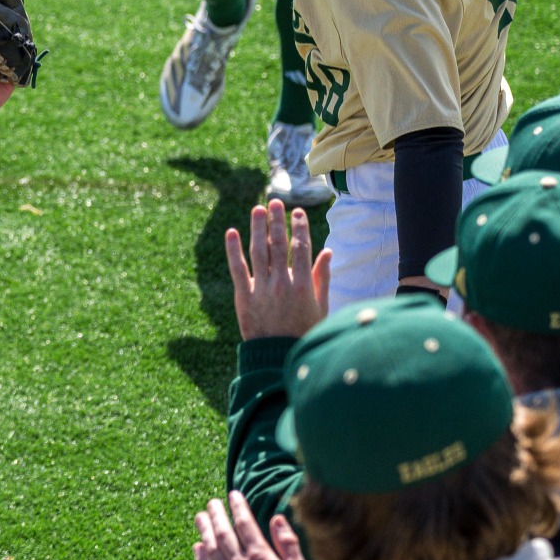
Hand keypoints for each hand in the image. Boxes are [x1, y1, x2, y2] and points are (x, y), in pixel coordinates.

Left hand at [194, 492, 311, 559]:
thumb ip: (288, 544)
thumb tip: (276, 518)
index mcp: (260, 557)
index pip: (245, 524)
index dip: (238, 507)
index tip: (233, 494)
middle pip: (224, 533)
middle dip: (217, 515)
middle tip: (211, 502)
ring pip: (212, 549)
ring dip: (205, 531)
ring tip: (200, 517)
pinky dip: (200, 559)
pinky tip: (196, 548)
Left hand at [224, 199, 330, 340]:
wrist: (278, 358)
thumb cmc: (304, 332)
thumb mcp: (320, 307)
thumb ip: (322, 277)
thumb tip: (328, 252)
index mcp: (303, 285)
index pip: (301, 248)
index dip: (299, 228)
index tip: (297, 213)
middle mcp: (282, 283)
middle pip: (278, 245)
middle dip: (277, 221)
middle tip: (275, 202)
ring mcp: (261, 289)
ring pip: (258, 252)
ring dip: (257, 228)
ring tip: (257, 210)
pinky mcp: (243, 296)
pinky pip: (237, 268)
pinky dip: (233, 250)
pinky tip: (232, 232)